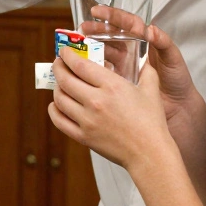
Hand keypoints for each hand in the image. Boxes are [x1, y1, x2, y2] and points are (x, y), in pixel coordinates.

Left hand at [49, 51, 173, 172]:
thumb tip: (144, 58)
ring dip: (56, 88)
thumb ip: (146, 71)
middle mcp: (96, 101)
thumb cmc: (152, 122)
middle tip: (58, 64)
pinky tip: (57, 105)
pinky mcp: (83, 137)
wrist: (149, 153)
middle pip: (65, 80)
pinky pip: (59, 121)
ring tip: (60, 83)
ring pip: (59, 99)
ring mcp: (87, 120)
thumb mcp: (151, 90)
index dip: (68, 55)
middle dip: (58, 68)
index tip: (64, 51)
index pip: (79, 65)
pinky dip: (54, 110)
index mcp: (112, 86)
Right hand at [80, 8, 201, 130]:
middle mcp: (132, 49)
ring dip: (91, 47)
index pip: (126, 22)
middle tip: (82, 29)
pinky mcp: (119, 78)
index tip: (97, 11)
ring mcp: (124, 63)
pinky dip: (93, 67)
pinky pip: (103, 70)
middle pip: (111, 34)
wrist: (178, 106)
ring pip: (104, 50)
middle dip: (95, 29)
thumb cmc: (177, 79)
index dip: (111, 15)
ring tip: (80, 45)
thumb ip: (163, 42)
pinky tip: (84, 66)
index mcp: (144, 39)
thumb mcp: (173, 58)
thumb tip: (151, 30)